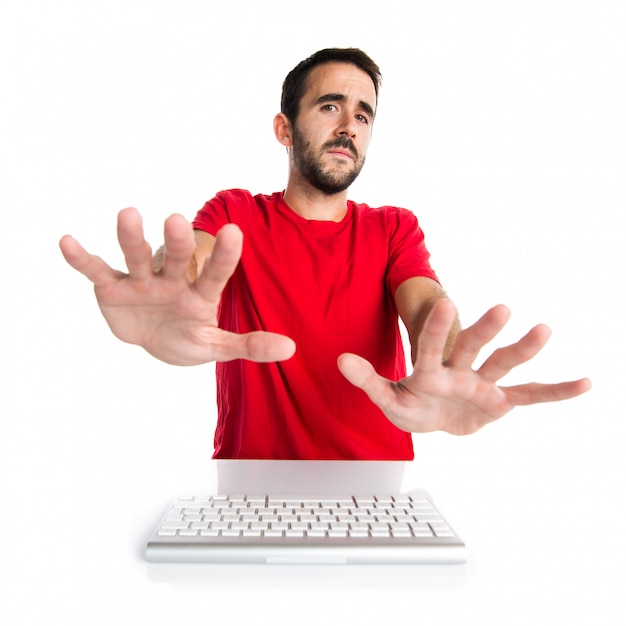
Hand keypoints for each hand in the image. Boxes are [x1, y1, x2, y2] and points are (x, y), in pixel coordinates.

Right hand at [59, 208, 295, 364]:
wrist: (154, 341)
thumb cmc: (189, 338)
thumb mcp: (216, 345)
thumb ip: (249, 345)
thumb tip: (290, 349)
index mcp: (199, 294)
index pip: (215, 274)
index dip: (224, 256)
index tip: (235, 232)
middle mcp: (171, 280)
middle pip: (175, 258)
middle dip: (175, 242)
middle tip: (177, 219)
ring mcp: (141, 281)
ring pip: (136, 257)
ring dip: (131, 238)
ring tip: (128, 214)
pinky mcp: (112, 287)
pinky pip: (97, 270)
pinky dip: (82, 259)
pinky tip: (67, 242)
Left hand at [337, 300, 590, 434]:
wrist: (433, 418)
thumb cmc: (410, 405)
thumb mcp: (386, 398)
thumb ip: (367, 380)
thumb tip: (340, 360)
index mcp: (431, 369)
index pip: (432, 345)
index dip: (438, 328)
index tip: (447, 302)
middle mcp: (460, 370)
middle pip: (474, 346)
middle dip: (486, 329)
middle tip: (502, 307)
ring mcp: (483, 384)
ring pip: (505, 364)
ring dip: (524, 349)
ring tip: (544, 329)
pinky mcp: (500, 402)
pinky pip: (531, 396)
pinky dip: (556, 392)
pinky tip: (585, 383)